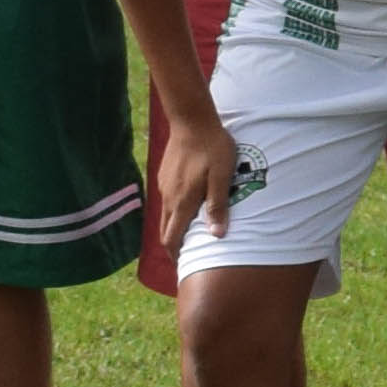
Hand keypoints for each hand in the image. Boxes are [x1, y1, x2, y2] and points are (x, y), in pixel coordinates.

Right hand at [149, 101, 247, 255]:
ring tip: (187, 236)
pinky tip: (186, 209)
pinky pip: (167, 200)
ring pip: (165, 215)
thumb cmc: (212, 148)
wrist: (191, 120)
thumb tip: (216, 236)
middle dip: (173, 246)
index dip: (176, 254)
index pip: (172, 237)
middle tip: (185, 257)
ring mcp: (164, 185)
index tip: (183, 266)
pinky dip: (174, 212)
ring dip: (174, 228)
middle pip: (165, 230)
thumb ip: (218, 206)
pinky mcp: (165, 175)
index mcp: (183, 201)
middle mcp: (169, 197)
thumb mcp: (222, 177)